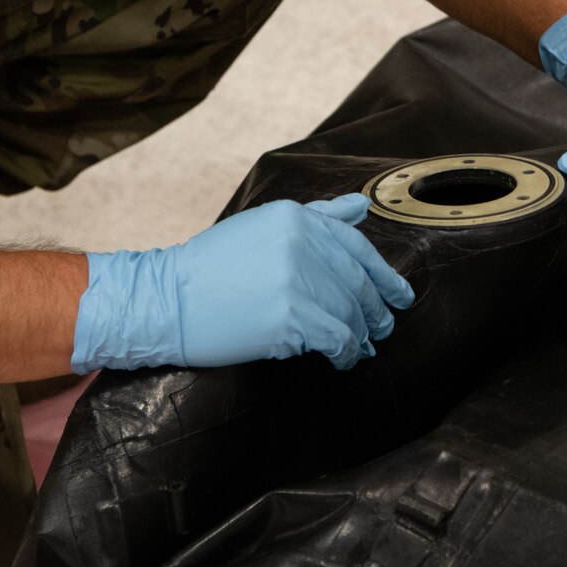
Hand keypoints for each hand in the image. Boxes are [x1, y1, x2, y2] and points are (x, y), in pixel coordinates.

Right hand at [71, 194, 414, 372]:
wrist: (165, 300)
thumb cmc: (210, 268)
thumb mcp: (264, 226)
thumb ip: (319, 215)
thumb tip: (362, 207)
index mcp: (296, 218)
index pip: (357, 247)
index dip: (385, 275)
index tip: (401, 295)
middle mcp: (301, 242)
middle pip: (357, 282)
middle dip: (375, 309)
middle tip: (384, 328)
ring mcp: (296, 279)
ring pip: (349, 312)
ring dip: (361, 334)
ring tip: (362, 347)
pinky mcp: (290, 316)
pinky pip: (336, 338)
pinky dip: (345, 352)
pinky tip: (342, 360)